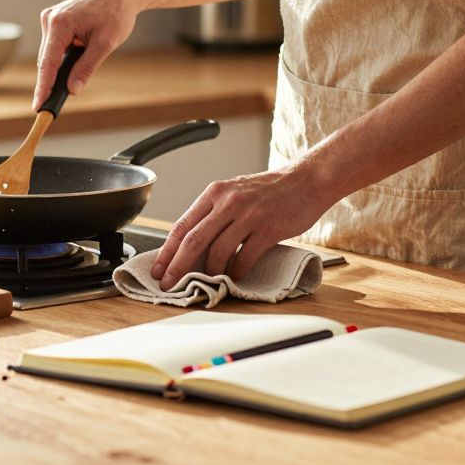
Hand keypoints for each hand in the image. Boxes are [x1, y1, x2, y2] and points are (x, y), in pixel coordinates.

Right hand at [33, 0, 141, 110]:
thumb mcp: (105, 44)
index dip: (43, 87)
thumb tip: (72, 89)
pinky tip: (77, 55)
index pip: (48, 63)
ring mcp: (51, 18)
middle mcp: (50, 19)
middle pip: (47, 60)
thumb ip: (86, 68)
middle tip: (55, 103)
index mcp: (60, 23)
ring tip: (77, 69)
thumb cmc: (116, 14)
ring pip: (50, 54)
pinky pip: (55, 45)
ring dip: (60, 66)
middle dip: (52, 80)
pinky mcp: (55, 20)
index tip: (38, 106)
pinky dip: (63, 56)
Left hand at [150, 165, 335, 290]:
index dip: (166, 251)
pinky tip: (235, 276)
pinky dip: (236, 271)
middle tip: (169, 284)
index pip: (182, 225)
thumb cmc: (269, 191)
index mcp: (214, 193)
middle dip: (177, 266)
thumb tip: (191, 245)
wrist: (306, 180)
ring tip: (208, 281)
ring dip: (210, 271)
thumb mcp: (234, 193)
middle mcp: (228, 202)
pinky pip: (245, 257)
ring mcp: (248, 215)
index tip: (158, 269)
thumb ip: (214, 214)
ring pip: (218, 251)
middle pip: (194, 240)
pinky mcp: (268, 228)